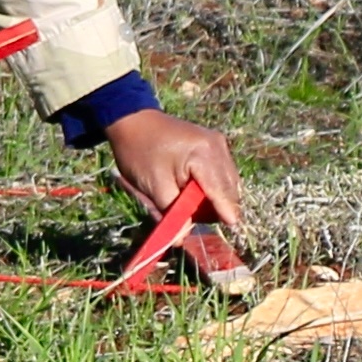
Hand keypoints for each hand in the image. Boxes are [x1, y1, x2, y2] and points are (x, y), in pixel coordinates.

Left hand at [100, 109, 245, 230]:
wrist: (131, 120)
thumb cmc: (139, 152)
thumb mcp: (153, 187)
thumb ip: (172, 215)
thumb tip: (181, 241)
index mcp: (204, 155)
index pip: (224, 195)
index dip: (224, 216)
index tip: (223, 230)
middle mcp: (218, 148)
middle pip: (230, 193)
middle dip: (212, 208)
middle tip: (186, 212)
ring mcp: (219, 144)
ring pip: (228, 185)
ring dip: (211, 198)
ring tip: (185, 196)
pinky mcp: (215, 144)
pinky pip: (222, 174)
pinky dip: (210, 186)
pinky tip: (191, 186)